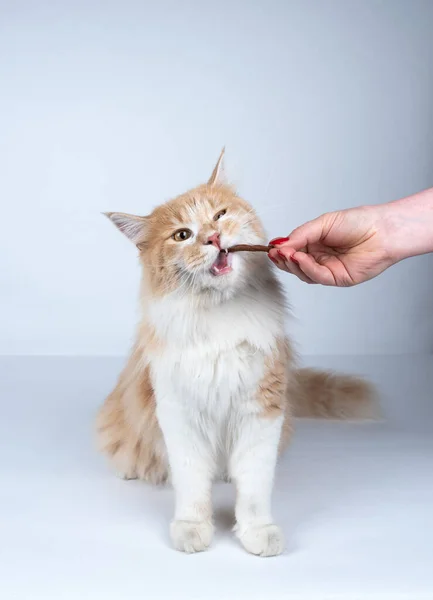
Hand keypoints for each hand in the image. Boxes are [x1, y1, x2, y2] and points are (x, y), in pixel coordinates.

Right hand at [268, 206, 395, 285]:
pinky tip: (300, 258)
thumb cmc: (358, 222)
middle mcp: (320, 258)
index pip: (293, 252)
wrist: (382, 230)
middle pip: (294, 266)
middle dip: (283, 260)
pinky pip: (317, 277)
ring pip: (303, 274)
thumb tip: (280, 244)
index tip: (272, 248)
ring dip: (293, 265)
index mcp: (315, 244)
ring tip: (287, 255)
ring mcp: (329, 270)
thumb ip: (301, 234)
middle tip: (276, 253)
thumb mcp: (322, 223)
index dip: (281, 252)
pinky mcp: (338, 279)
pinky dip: (306, 268)